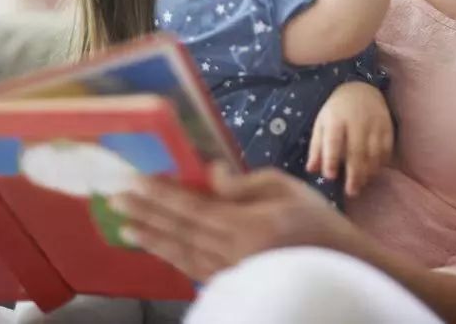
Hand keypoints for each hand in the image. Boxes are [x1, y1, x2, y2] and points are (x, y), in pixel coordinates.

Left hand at [109, 165, 356, 281]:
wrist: (340, 265)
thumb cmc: (316, 220)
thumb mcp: (285, 187)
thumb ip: (244, 182)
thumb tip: (208, 172)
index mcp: (250, 227)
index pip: (194, 209)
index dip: (161, 197)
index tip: (134, 183)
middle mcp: (235, 254)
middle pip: (181, 232)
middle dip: (146, 215)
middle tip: (115, 200)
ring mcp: (233, 273)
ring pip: (183, 255)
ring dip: (152, 240)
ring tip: (125, 227)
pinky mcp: (235, 282)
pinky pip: (195, 270)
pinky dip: (173, 258)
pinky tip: (158, 249)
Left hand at [306, 82, 393, 196]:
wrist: (361, 89)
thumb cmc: (336, 111)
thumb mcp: (321, 124)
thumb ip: (316, 147)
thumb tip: (311, 170)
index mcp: (336, 119)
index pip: (333, 140)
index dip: (332, 159)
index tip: (330, 176)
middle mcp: (357, 121)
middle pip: (357, 150)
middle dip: (354, 173)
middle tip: (351, 191)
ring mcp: (375, 124)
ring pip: (374, 153)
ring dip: (368, 172)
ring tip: (360, 185)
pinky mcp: (388, 127)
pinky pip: (386, 150)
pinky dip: (380, 164)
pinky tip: (373, 173)